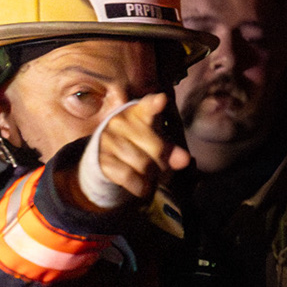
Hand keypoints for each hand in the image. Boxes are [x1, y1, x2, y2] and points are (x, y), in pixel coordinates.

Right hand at [78, 93, 190, 210]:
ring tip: (152, 178)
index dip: (155, 104)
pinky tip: (143, 187)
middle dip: (165, 164)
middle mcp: (120, 122)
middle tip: (164, 170)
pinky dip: (141, 187)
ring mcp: (108, 140)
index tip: (162, 100)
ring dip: (154, 178)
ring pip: (145, 166)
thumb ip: (172, 150)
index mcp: (138, 113)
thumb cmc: (138, 147)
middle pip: (157, 148)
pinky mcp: (101, 159)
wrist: (104, 160)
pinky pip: (129, 177)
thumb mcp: (156, 144)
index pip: (148, 107)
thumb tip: (185, 159)